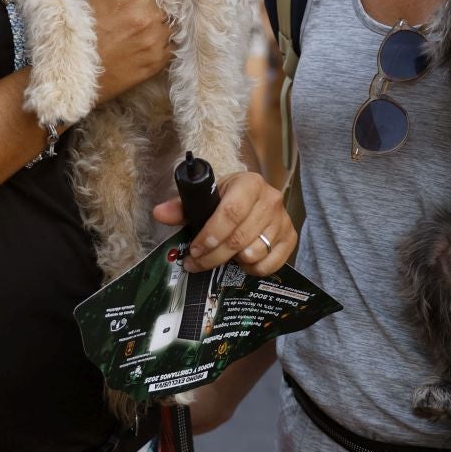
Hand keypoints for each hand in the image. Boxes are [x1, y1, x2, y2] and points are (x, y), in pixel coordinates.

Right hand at [89, 0, 196, 103]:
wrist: (79, 83)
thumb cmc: (79, 40)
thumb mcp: (90, 4)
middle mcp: (144, 17)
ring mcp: (155, 41)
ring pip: (177, 17)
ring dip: (172, 13)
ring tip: (155, 15)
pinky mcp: (159, 61)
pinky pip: (175, 42)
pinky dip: (169, 35)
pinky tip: (155, 36)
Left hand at [151, 170, 295, 274]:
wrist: (254, 200)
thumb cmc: (227, 199)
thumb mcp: (206, 198)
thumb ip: (181, 207)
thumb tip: (159, 213)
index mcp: (249, 183)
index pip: (230, 212)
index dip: (210, 235)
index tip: (194, 250)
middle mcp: (271, 199)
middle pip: (239, 238)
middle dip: (213, 256)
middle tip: (196, 263)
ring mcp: (283, 220)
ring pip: (254, 253)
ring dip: (233, 261)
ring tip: (222, 257)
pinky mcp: (290, 238)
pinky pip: (270, 265)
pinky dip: (252, 269)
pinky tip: (242, 261)